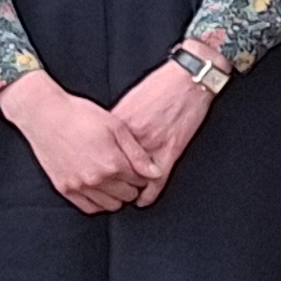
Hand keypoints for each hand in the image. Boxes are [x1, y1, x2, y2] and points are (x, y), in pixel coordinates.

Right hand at [0, 72, 156, 213]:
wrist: (45, 114)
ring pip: (110, 205)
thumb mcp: (116, 127)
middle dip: (132, 185)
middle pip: (127, 195)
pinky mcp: (64, 188)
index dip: (143, 174)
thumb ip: (137, 154)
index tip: (138, 167)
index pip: (140, 181)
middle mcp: (96, 179)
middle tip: (128, 174)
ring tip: (115, 181)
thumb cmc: (80, 115)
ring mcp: (78, 186)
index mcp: (112, 163)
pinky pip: (89, 208)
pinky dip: (99, 202)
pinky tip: (101, 190)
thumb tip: (155, 173)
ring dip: (117, 196)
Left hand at [107, 59, 215, 200]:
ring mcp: (152, 146)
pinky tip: (143, 201)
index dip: (95, 164)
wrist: (187, 79)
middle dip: (109, 181)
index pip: (100, 151)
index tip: (92, 172)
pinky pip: (156, 181)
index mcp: (119, 124)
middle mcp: (132, 138)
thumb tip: (104, 138)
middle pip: (114, 168)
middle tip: (105, 189)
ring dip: (128, 190)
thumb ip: (115, 122)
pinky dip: (148, 194)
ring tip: (123, 196)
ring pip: (134, 179)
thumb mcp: (129, 101)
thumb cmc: (160, 86)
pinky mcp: (171, 151)